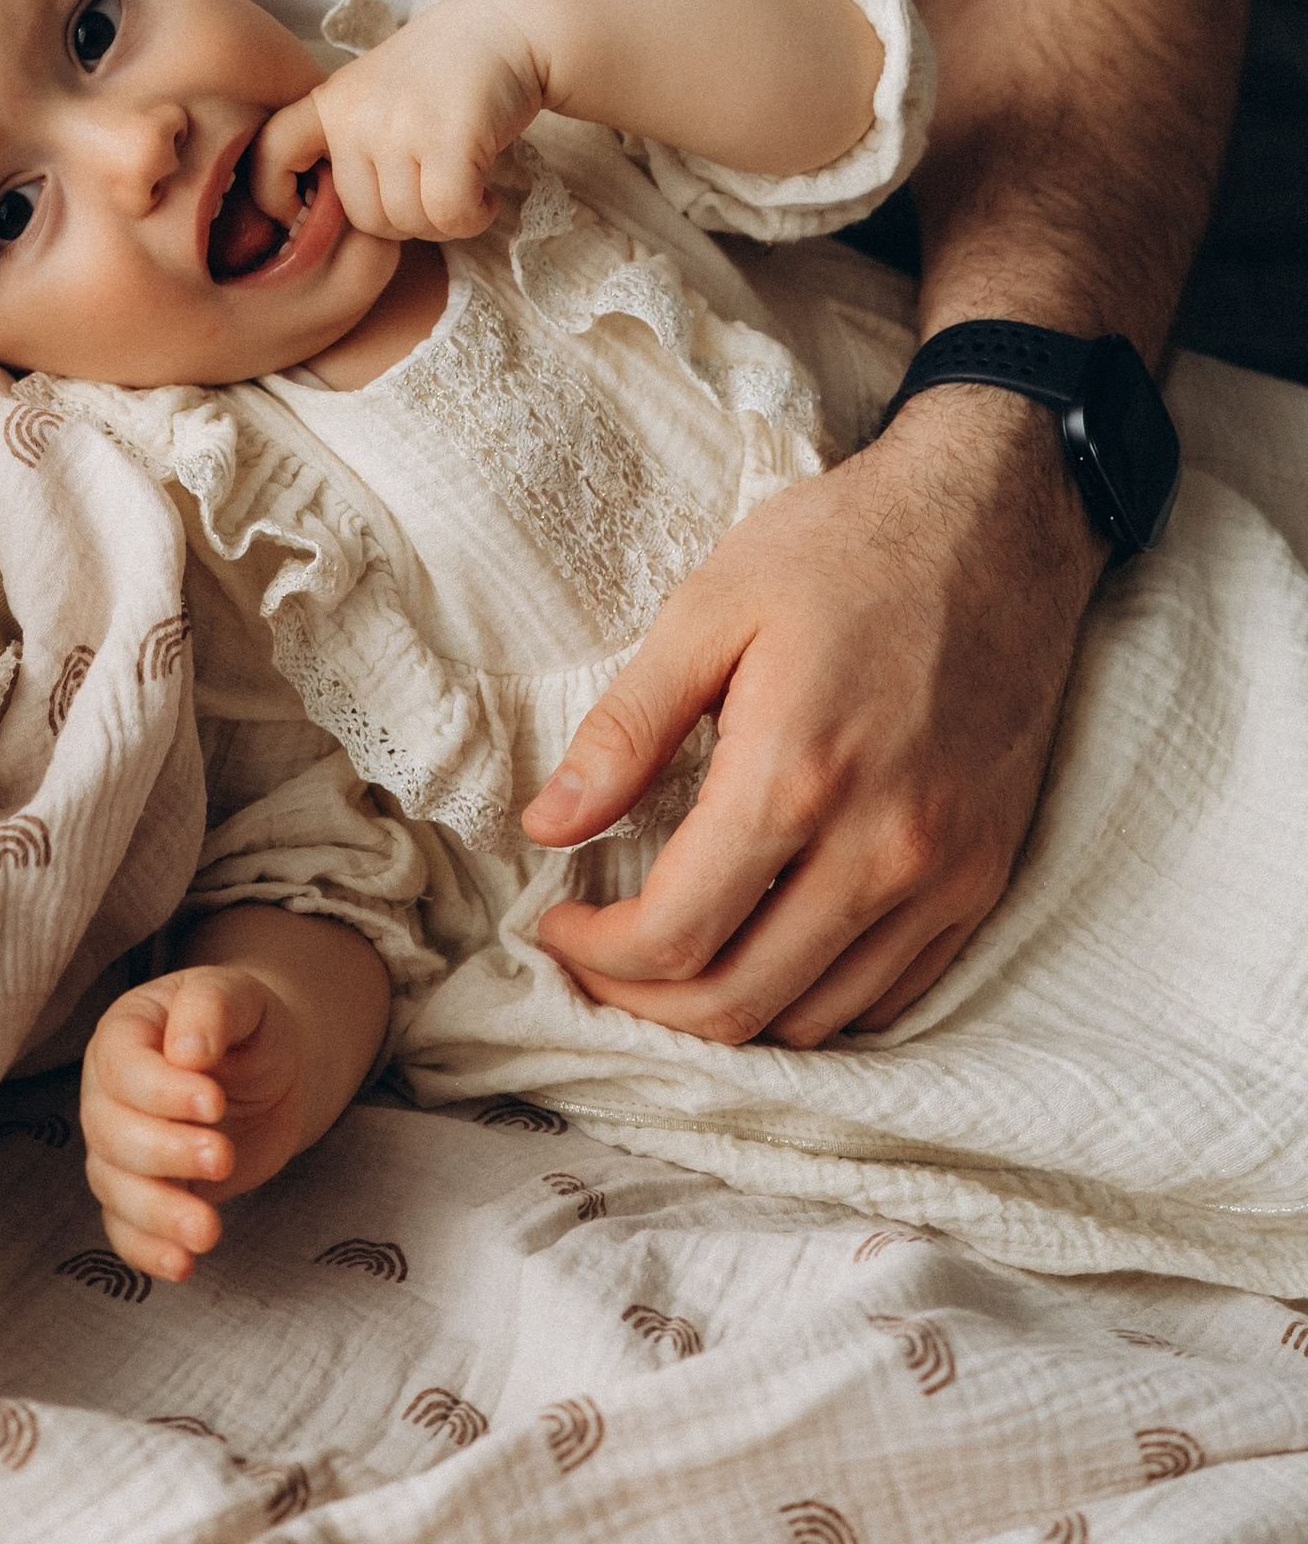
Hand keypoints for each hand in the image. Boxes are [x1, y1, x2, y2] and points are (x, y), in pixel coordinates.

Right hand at [79, 967, 313, 1282]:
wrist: (269, 1071)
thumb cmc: (249, 1026)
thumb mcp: (242, 997)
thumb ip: (212, 1007)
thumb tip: (187, 1052)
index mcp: (126, 1034)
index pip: (122, 1069)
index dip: (161, 1093)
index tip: (214, 1103)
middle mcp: (109, 1091)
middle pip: (110, 1133)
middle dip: (165, 1154)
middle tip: (223, 1158)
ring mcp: (121, 1147)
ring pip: (113, 1186)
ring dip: (157, 1212)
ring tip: (210, 1230)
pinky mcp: (145, 1192)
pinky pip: (124, 1229)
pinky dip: (145, 1251)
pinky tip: (182, 1264)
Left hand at [252, 0, 546, 241]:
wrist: (511, 25)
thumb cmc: (446, 68)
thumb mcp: (375, 91)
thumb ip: (349, 138)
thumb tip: (324, 213)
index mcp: (330, 102)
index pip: (270, 155)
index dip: (275, 196)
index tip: (314, 211)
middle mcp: (355, 114)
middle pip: (362, 217)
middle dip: (404, 219)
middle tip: (436, 191)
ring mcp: (399, 127)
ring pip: (408, 222)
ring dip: (444, 220)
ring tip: (463, 184)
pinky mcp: (448, 141)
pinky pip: (449, 217)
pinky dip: (472, 219)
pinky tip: (484, 196)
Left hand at [521, 391, 1102, 1045]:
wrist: (996, 523)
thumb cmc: (842, 549)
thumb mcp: (708, 609)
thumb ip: (624, 729)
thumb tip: (545, 825)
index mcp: (796, 776)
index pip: (675, 936)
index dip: (594, 952)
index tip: (556, 922)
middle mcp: (880, 849)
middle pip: (739, 1005)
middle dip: (642, 1005)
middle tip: (594, 960)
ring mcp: (943, 875)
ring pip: (814, 1020)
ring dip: (724, 1013)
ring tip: (667, 960)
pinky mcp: (984, 879)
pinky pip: (889, 996)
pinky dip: (811, 999)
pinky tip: (761, 947)